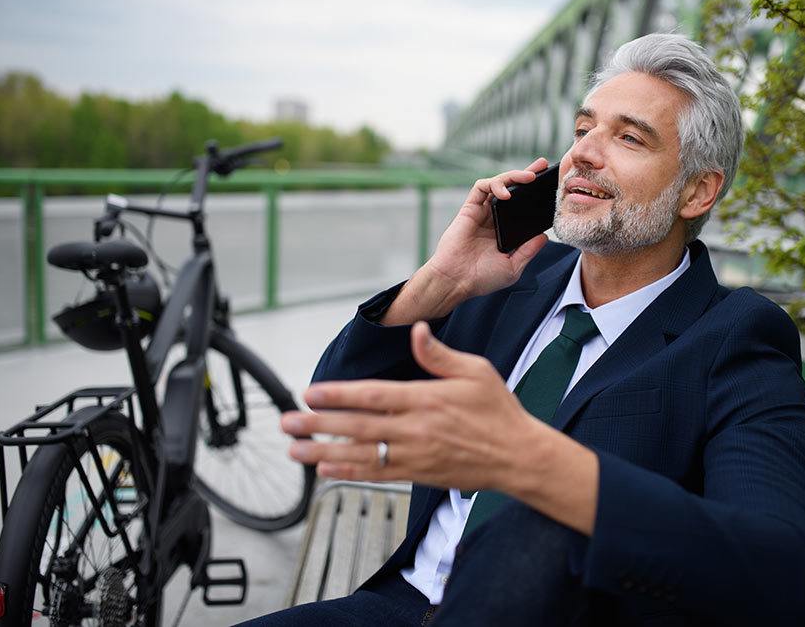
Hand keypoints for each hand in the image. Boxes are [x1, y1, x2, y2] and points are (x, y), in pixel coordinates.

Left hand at [281, 322, 542, 490]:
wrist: (518, 455)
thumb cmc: (498, 410)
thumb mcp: (475, 371)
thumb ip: (439, 354)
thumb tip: (417, 331)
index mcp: (427, 399)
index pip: (373, 396)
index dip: (338, 395)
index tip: (310, 394)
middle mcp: (416, 429)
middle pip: (357, 426)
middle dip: (317, 426)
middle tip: (286, 424)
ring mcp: (415, 455)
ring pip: (361, 454)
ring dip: (324, 453)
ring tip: (295, 451)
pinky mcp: (418, 474)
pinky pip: (377, 474)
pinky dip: (349, 473)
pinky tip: (326, 471)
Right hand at [428, 157, 550, 300]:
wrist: (456, 281)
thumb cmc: (482, 278)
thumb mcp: (513, 267)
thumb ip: (528, 250)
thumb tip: (544, 236)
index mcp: (505, 231)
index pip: (522, 206)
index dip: (534, 195)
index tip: (550, 186)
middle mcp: (494, 219)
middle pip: (512, 189)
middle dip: (526, 175)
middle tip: (541, 165)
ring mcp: (481, 212)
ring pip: (498, 184)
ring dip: (513, 176)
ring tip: (529, 177)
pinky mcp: (469, 209)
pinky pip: (480, 187)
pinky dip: (494, 184)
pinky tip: (505, 194)